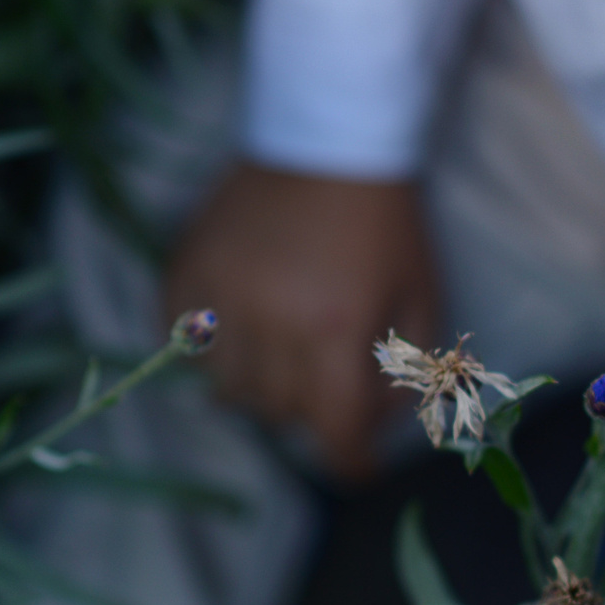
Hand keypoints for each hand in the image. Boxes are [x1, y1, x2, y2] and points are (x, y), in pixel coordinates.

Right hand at [161, 163, 438, 480]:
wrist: (327, 135)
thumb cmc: (386, 219)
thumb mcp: (421, 291)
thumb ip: (411, 366)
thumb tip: (378, 420)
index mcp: (335, 328)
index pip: (333, 431)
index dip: (350, 462)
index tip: (359, 468)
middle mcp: (270, 321)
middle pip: (280, 414)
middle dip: (312, 410)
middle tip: (329, 380)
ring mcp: (219, 297)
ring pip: (228, 390)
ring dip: (260, 387)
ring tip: (283, 352)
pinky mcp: (184, 271)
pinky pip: (184, 345)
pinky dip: (210, 351)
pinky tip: (240, 326)